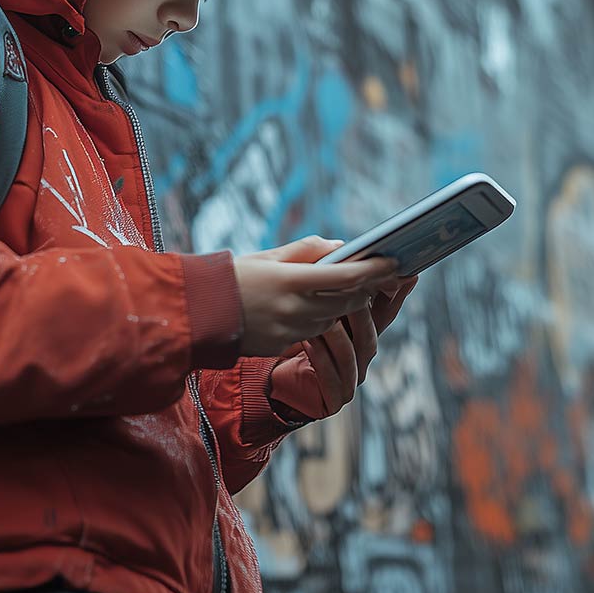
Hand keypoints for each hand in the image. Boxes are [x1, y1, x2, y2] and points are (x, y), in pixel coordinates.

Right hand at [232, 236, 397, 356]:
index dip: (374, 270)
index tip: (394, 262)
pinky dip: (320, 318)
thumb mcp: (268, 256)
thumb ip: (306, 251)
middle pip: (347, 300)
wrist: (198, 313)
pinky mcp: (282, 345)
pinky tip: (315, 308)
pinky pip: (313, 331)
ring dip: (344, 304)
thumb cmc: (233, 277)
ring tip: (349, 288)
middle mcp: (293, 308)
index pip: (345, 275)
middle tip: (382, 276)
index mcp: (290, 280)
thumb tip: (340, 247)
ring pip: (333, 318)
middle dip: (366, 288)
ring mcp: (289, 330)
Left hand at [267, 274, 418, 421]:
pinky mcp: (335, 396)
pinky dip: (321, 357)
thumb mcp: (310, 303)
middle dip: (362, 309)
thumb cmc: (294, 335)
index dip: (396, 291)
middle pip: (371, 329)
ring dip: (339, 333)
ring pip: (354, 352)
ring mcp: (352, 377)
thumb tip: (339, 247)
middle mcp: (363, 354)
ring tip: (325, 316)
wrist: (275, 379)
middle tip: (352, 289)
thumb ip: (325, 279)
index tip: (404, 272)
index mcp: (363, 330)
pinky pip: (332, 374)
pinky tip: (307, 341)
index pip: (385, 309)